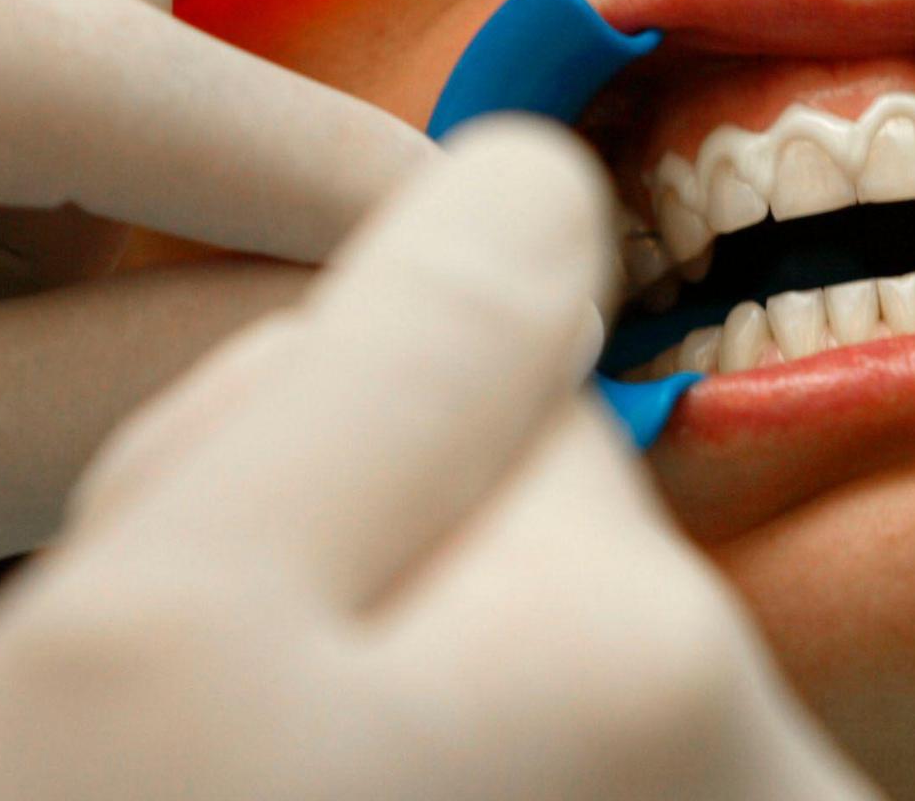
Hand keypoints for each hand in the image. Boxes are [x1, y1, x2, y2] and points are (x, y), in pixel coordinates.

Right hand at [0, 122, 877, 800]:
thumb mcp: (154, 620)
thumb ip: (382, 361)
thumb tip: (543, 174)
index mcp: (634, 650)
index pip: (510, 359)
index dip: (317, 427)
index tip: (223, 581)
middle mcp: (760, 771)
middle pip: (546, 525)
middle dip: (378, 578)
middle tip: (223, 747)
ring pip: (553, 662)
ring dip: (416, 712)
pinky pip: (588, 758)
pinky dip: (470, 779)